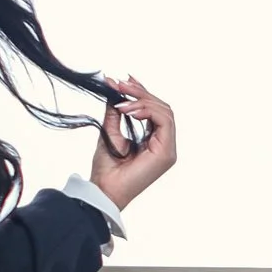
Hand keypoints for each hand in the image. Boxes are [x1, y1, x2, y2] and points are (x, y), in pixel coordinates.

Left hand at [90, 71, 176, 210]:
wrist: (103, 190)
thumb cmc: (106, 169)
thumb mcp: (110, 132)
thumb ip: (116, 113)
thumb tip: (114, 90)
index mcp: (155, 141)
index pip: (155, 110)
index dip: (141, 92)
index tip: (123, 81)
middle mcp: (165, 145)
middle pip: (162, 107)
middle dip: (141, 93)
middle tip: (119, 84)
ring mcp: (168, 150)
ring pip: (165, 112)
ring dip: (143, 100)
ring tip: (122, 101)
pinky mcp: (166, 153)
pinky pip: (164, 121)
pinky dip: (147, 111)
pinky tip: (128, 110)